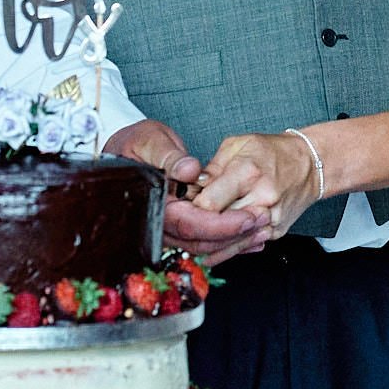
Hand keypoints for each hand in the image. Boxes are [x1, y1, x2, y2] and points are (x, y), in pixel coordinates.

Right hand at [109, 119, 263, 262]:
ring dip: (234, 242)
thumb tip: (190, 170)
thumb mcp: (151, 141)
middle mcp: (158, 222)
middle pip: (199, 242)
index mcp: (151, 203)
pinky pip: (203, 241)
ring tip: (262, 230)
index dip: (222, 224)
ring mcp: (167, 228)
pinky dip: (228, 241)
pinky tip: (250, 236)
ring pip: (203, 246)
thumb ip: (170, 156)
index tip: (249, 217)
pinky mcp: (178, 228)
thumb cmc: (136, 143)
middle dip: (234, 235)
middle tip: (263, 221)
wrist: (125, 151)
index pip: (190, 224)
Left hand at [190, 132, 321, 240]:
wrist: (311, 165)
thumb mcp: (237, 146)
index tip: (180, 209)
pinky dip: (227, 249)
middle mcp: (262, 198)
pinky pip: (246, 246)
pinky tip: (210, 250)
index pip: (209, 204)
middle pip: (218, 227)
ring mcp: (271, 218)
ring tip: (188, 244)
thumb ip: (211, 168)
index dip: (190, 209)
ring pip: (231, 243)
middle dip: (196, 228)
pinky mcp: (276, 231)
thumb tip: (190, 187)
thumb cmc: (273, 152)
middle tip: (180, 227)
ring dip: (208, 246)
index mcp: (248, 173)